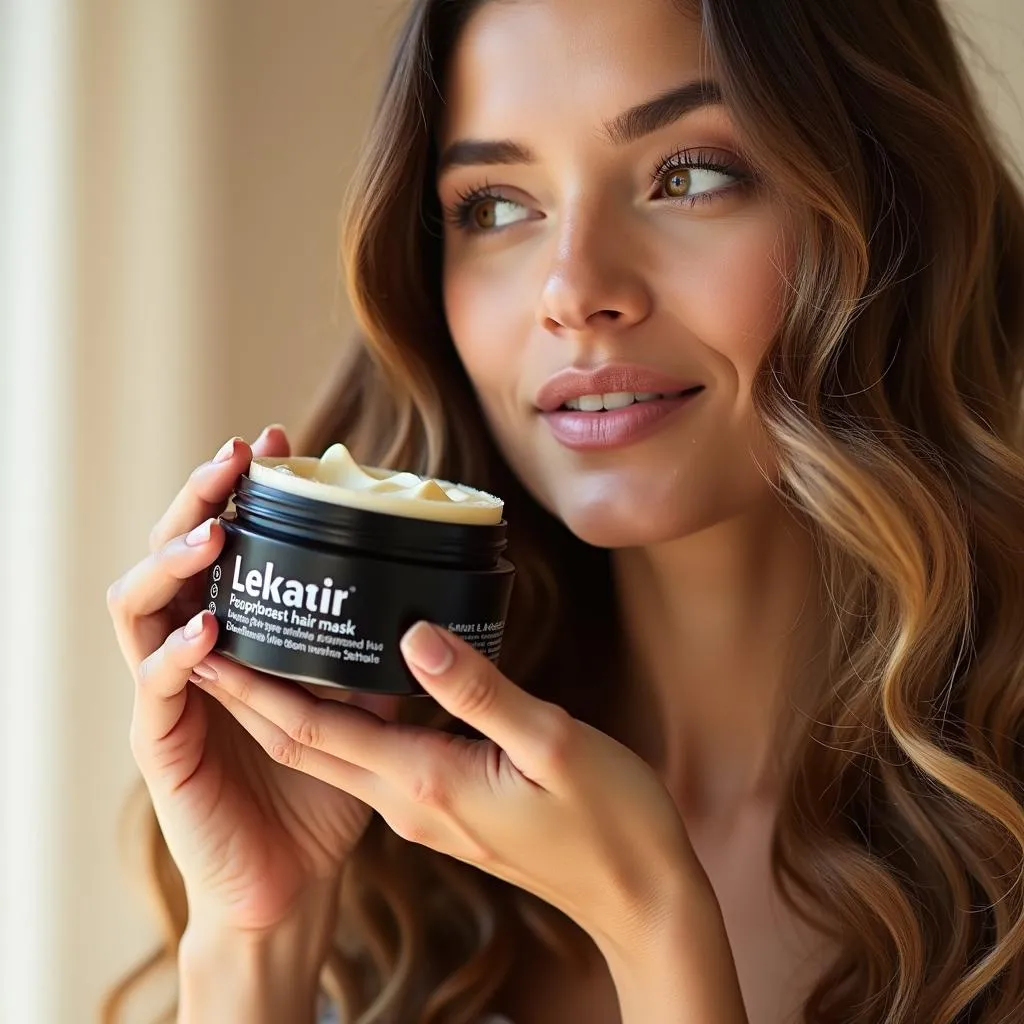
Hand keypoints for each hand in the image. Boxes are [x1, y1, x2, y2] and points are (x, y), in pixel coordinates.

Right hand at [107, 426, 400, 938]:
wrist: (290, 878)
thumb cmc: (320, 788)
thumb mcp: (358, 704)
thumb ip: (368, 654)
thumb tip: (424, 604)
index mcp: (232, 634)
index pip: (224, 545)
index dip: (241, 491)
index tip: (280, 443)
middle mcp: (190, 652)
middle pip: (171, 557)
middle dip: (197, 501)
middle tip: (235, 459)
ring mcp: (168, 695)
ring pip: (140, 608)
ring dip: (173, 563)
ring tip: (214, 532)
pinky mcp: (162, 745)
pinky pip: (156, 689)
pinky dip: (179, 654)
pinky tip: (210, 629)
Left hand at [187, 621, 710, 952]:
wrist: (635, 896)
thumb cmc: (607, 821)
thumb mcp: (551, 744)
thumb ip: (479, 691)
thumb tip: (415, 634)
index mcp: (423, 782)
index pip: (310, 731)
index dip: (251, 689)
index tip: (203, 645)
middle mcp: (407, 800)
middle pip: (303, 744)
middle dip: (247, 696)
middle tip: (208, 638)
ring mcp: (422, 810)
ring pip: (331, 754)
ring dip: (284, 709)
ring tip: (261, 652)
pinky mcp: (443, 808)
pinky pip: (369, 760)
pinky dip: (336, 722)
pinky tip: (344, 689)